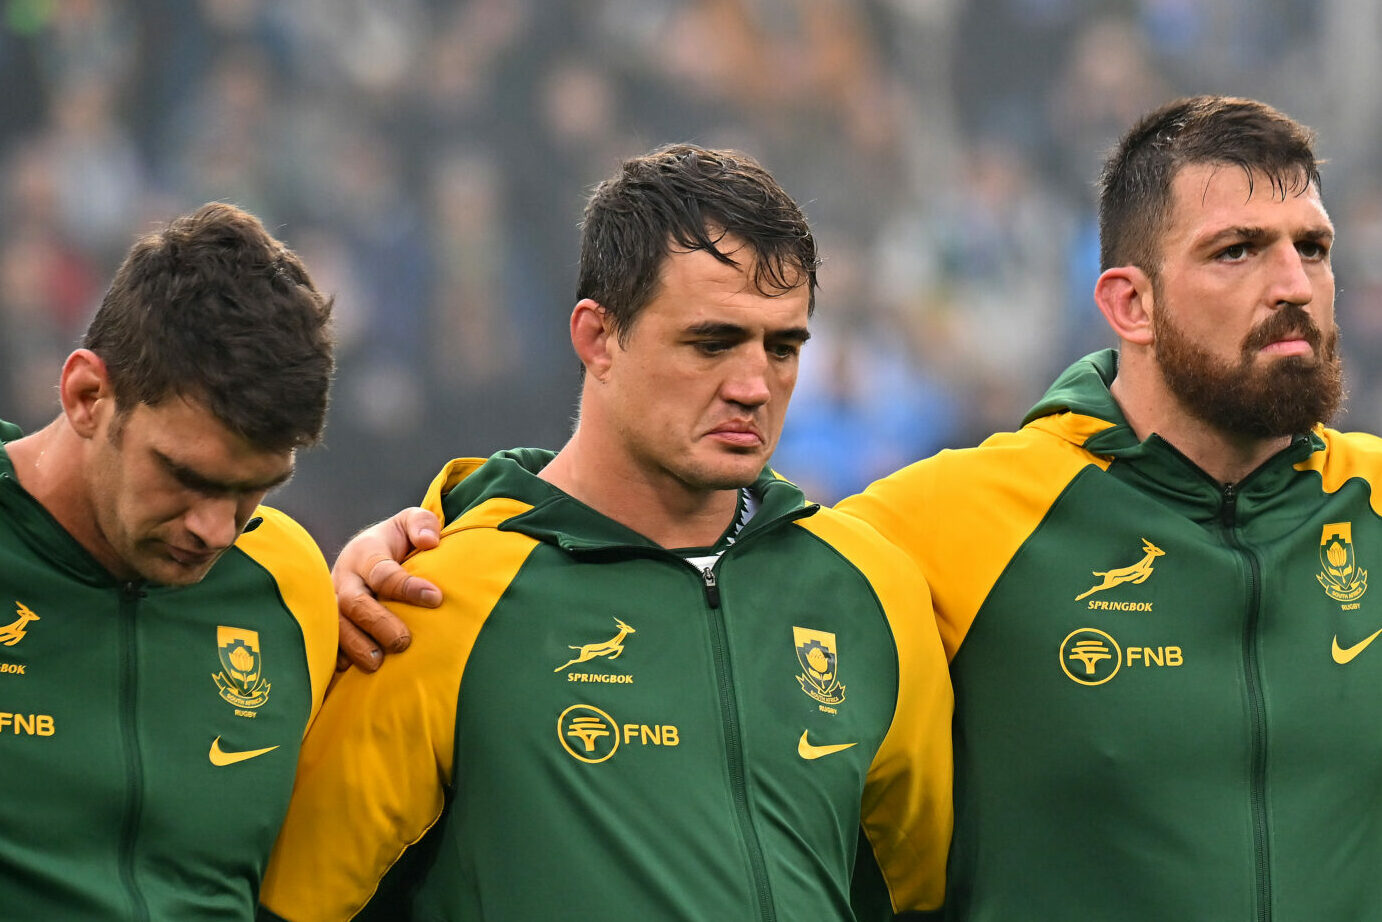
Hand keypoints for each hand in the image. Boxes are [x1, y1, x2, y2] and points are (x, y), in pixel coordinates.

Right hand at [333, 507, 442, 671]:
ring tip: (378, 664)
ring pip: (336, 625)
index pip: (383, 572)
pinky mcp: (328, 621)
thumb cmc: (396, 541)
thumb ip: (422, 523)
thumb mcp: (409, 522)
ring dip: (355, 646)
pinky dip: (335, 657)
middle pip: (354, 603)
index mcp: (365, 553)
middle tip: (403, 642)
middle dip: (378, 624)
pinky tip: (350, 671)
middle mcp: (344, 578)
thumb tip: (430, 541)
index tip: (436, 598)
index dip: (407, 587)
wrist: (365, 552)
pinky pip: (326, 641)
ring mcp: (332, 601)